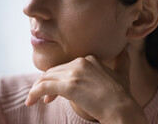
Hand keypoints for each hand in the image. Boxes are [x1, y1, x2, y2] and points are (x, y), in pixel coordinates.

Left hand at [25, 48, 146, 122]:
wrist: (121, 108)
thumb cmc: (122, 95)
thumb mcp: (123, 72)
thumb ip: (122, 60)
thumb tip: (127, 48)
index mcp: (89, 59)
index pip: (66, 66)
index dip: (59, 77)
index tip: (57, 90)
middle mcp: (80, 62)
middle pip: (54, 71)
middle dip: (47, 83)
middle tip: (46, 97)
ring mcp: (74, 73)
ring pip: (47, 77)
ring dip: (38, 89)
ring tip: (34, 100)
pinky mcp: (68, 86)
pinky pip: (44, 86)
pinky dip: (34, 93)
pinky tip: (31, 101)